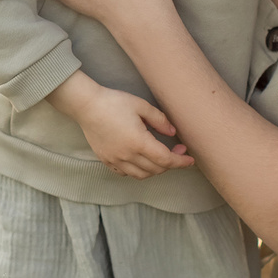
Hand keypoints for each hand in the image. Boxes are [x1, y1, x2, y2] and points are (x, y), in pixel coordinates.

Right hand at [49, 72, 194, 177]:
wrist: (86, 105)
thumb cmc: (114, 102)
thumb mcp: (142, 106)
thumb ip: (160, 121)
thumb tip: (173, 134)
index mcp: (138, 142)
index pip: (166, 160)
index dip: (181, 162)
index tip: (190, 160)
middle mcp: (127, 155)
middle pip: (156, 169)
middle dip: (171, 164)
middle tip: (178, 151)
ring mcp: (115, 160)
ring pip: (142, 175)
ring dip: (156, 170)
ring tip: (161, 158)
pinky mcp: (106, 160)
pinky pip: (126, 174)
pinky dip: (138, 171)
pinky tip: (141, 161)